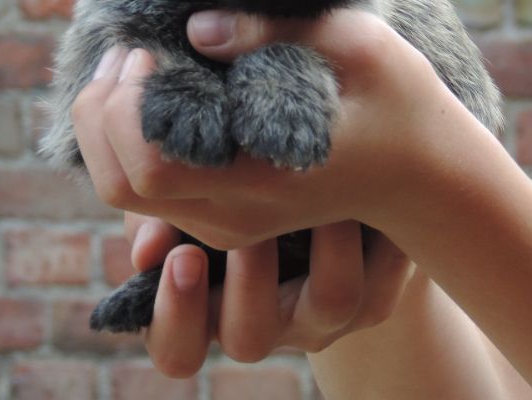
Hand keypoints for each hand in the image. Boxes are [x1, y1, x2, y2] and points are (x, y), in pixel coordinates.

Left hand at [72, 9, 464, 245]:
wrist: (426, 173)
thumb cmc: (399, 100)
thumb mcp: (359, 44)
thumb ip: (276, 31)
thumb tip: (194, 29)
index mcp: (261, 181)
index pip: (148, 170)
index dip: (123, 108)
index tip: (149, 50)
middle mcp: (232, 214)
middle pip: (118, 185)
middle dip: (99, 112)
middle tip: (126, 51)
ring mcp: (224, 220)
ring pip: (122, 190)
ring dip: (106, 123)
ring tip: (130, 63)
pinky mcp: (223, 212)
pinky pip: (144, 187)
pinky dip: (124, 137)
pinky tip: (147, 88)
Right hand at [125, 212, 412, 376]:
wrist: (305, 196)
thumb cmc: (222, 195)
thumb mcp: (183, 203)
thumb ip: (159, 219)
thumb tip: (146, 249)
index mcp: (202, 310)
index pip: (176, 349)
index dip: (175, 314)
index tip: (183, 257)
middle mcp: (259, 324)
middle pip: (248, 337)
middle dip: (246, 279)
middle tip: (246, 223)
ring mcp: (318, 318)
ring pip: (330, 302)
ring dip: (324, 246)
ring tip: (315, 189)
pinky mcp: (373, 298)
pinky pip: (384, 277)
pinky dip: (379, 234)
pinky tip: (369, 182)